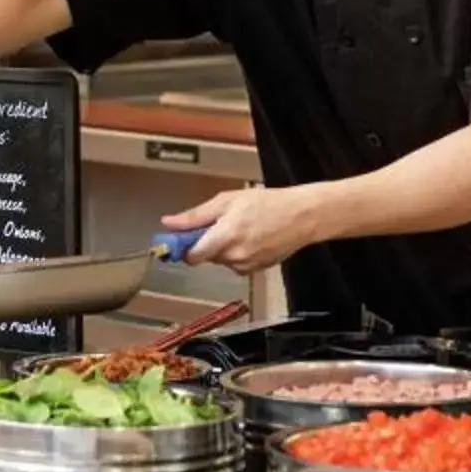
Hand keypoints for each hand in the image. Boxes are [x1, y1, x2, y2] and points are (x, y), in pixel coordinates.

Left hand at [162, 185, 322, 273]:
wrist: (301, 216)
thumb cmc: (267, 203)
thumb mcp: (226, 201)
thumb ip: (195, 216)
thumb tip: (169, 223)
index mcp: (224, 238)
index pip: (191, 256)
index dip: (183, 247)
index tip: (181, 238)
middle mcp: (234, 257)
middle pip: (206, 256)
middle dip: (206, 242)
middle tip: (220, 222)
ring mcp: (247, 266)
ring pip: (221, 260)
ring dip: (223, 247)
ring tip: (241, 227)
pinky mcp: (256, 270)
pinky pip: (236, 263)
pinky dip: (238, 253)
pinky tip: (251, 238)